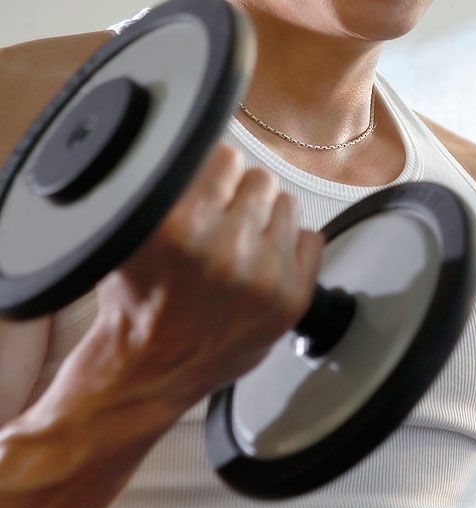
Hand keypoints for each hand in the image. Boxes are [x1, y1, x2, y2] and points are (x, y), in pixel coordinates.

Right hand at [88, 142, 323, 412]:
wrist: (150, 370)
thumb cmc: (140, 300)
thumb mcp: (132, 233)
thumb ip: (168, 187)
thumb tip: (202, 137)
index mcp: (178, 226)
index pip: (225, 157)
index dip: (214, 174)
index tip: (207, 189)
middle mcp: (224, 249)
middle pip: (259, 180)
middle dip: (240, 198)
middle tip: (220, 225)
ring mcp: (263, 276)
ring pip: (287, 205)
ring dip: (265, 222)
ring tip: (239, 249)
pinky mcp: (291, 299)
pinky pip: (311, 238)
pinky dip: (289, 250)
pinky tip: (261, 267)